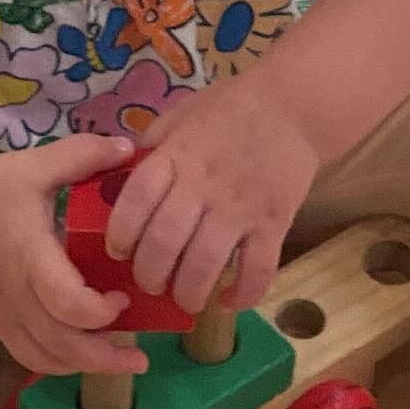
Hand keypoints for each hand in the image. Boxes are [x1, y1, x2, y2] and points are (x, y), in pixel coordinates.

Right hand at [0, 134, 148, 377]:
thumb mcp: (37, 164)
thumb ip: (83, 154)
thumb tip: (130, 147)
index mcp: (29, 256)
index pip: (67, 304)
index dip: (100, 312)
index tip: (123, 297)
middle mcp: (15, 294)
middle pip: (60, 345)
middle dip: (103, 358)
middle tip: (138, 358)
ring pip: (41, 358)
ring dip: (80, 366)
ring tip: (114, 362)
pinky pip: (24, 353)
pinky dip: (55, 359)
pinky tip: (77, 353)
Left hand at [104, 75, 321, 314]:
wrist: (291, 106)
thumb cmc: (230, 108)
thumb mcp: (182, 114)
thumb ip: (154, 145)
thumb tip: (123, 175)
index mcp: (177, 155)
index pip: (137, 197)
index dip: (121, 231)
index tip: (118, 250)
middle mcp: (203, 183)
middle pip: (164, 240)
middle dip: (149, 274)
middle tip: (150, 284)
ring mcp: (239, 206)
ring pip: (205, 263)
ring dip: (189, 292)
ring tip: (185, 299)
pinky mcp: (274, 222)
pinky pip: (258, 269)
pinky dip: (243, 294)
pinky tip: (231, 302)